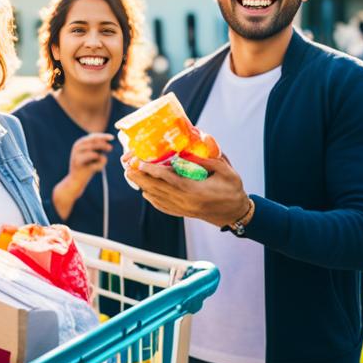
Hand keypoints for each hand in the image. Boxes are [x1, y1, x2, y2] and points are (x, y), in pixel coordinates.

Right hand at [51, 133, 113, 219]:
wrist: (75, 181)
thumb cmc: (86, 168)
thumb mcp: (94, 157)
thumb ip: (99, 150)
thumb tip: (109, 145)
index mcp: (80, 143)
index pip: (93, 136)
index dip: (104, 136)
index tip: (113, 138)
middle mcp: (77, 146)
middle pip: (94, 142)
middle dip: (104, 145)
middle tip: (110, 149)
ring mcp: (76, 154)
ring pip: (94, 152)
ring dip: (101, 158)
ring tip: (100, 164)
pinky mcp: (77, 162)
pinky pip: (93, 161)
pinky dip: (99, 165)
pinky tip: (96, 170)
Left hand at [124, 152, 250, 227]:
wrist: (235, 214)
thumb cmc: (232, 190)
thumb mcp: (226, 171)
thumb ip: (207, 159)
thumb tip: (189, 149)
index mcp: (194, 191)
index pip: (168, 179)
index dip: (152, 170)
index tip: (140, 162)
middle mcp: (185, 202)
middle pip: (157, 189)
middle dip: (140, 177)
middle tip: (127, 166)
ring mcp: (182, 209)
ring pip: (157, 198)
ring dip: (143, 186)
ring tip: (131, 175)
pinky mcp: (182, 213)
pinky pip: (162, 206)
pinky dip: (152, 197)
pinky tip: (145, 190)